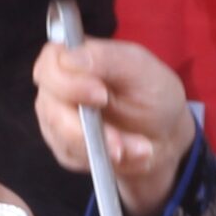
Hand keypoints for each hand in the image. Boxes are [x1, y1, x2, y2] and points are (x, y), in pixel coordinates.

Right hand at [31, 36, 197, 215]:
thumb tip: (69, 57)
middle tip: (119, 138)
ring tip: (139, 147)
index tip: (101, 95)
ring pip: (62, 137)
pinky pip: (73, 157)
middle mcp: (57, 87)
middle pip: (49, 107)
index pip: (49, 64)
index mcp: (72, 57)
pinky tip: (129, 153)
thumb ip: (105, 57)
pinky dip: (105, 158)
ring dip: (104, 146)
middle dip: (85, 127)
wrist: (166, 133)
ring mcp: (57, 119)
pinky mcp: (65, 147)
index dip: (69, 82)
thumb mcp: (139, 67)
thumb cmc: (152, 91)